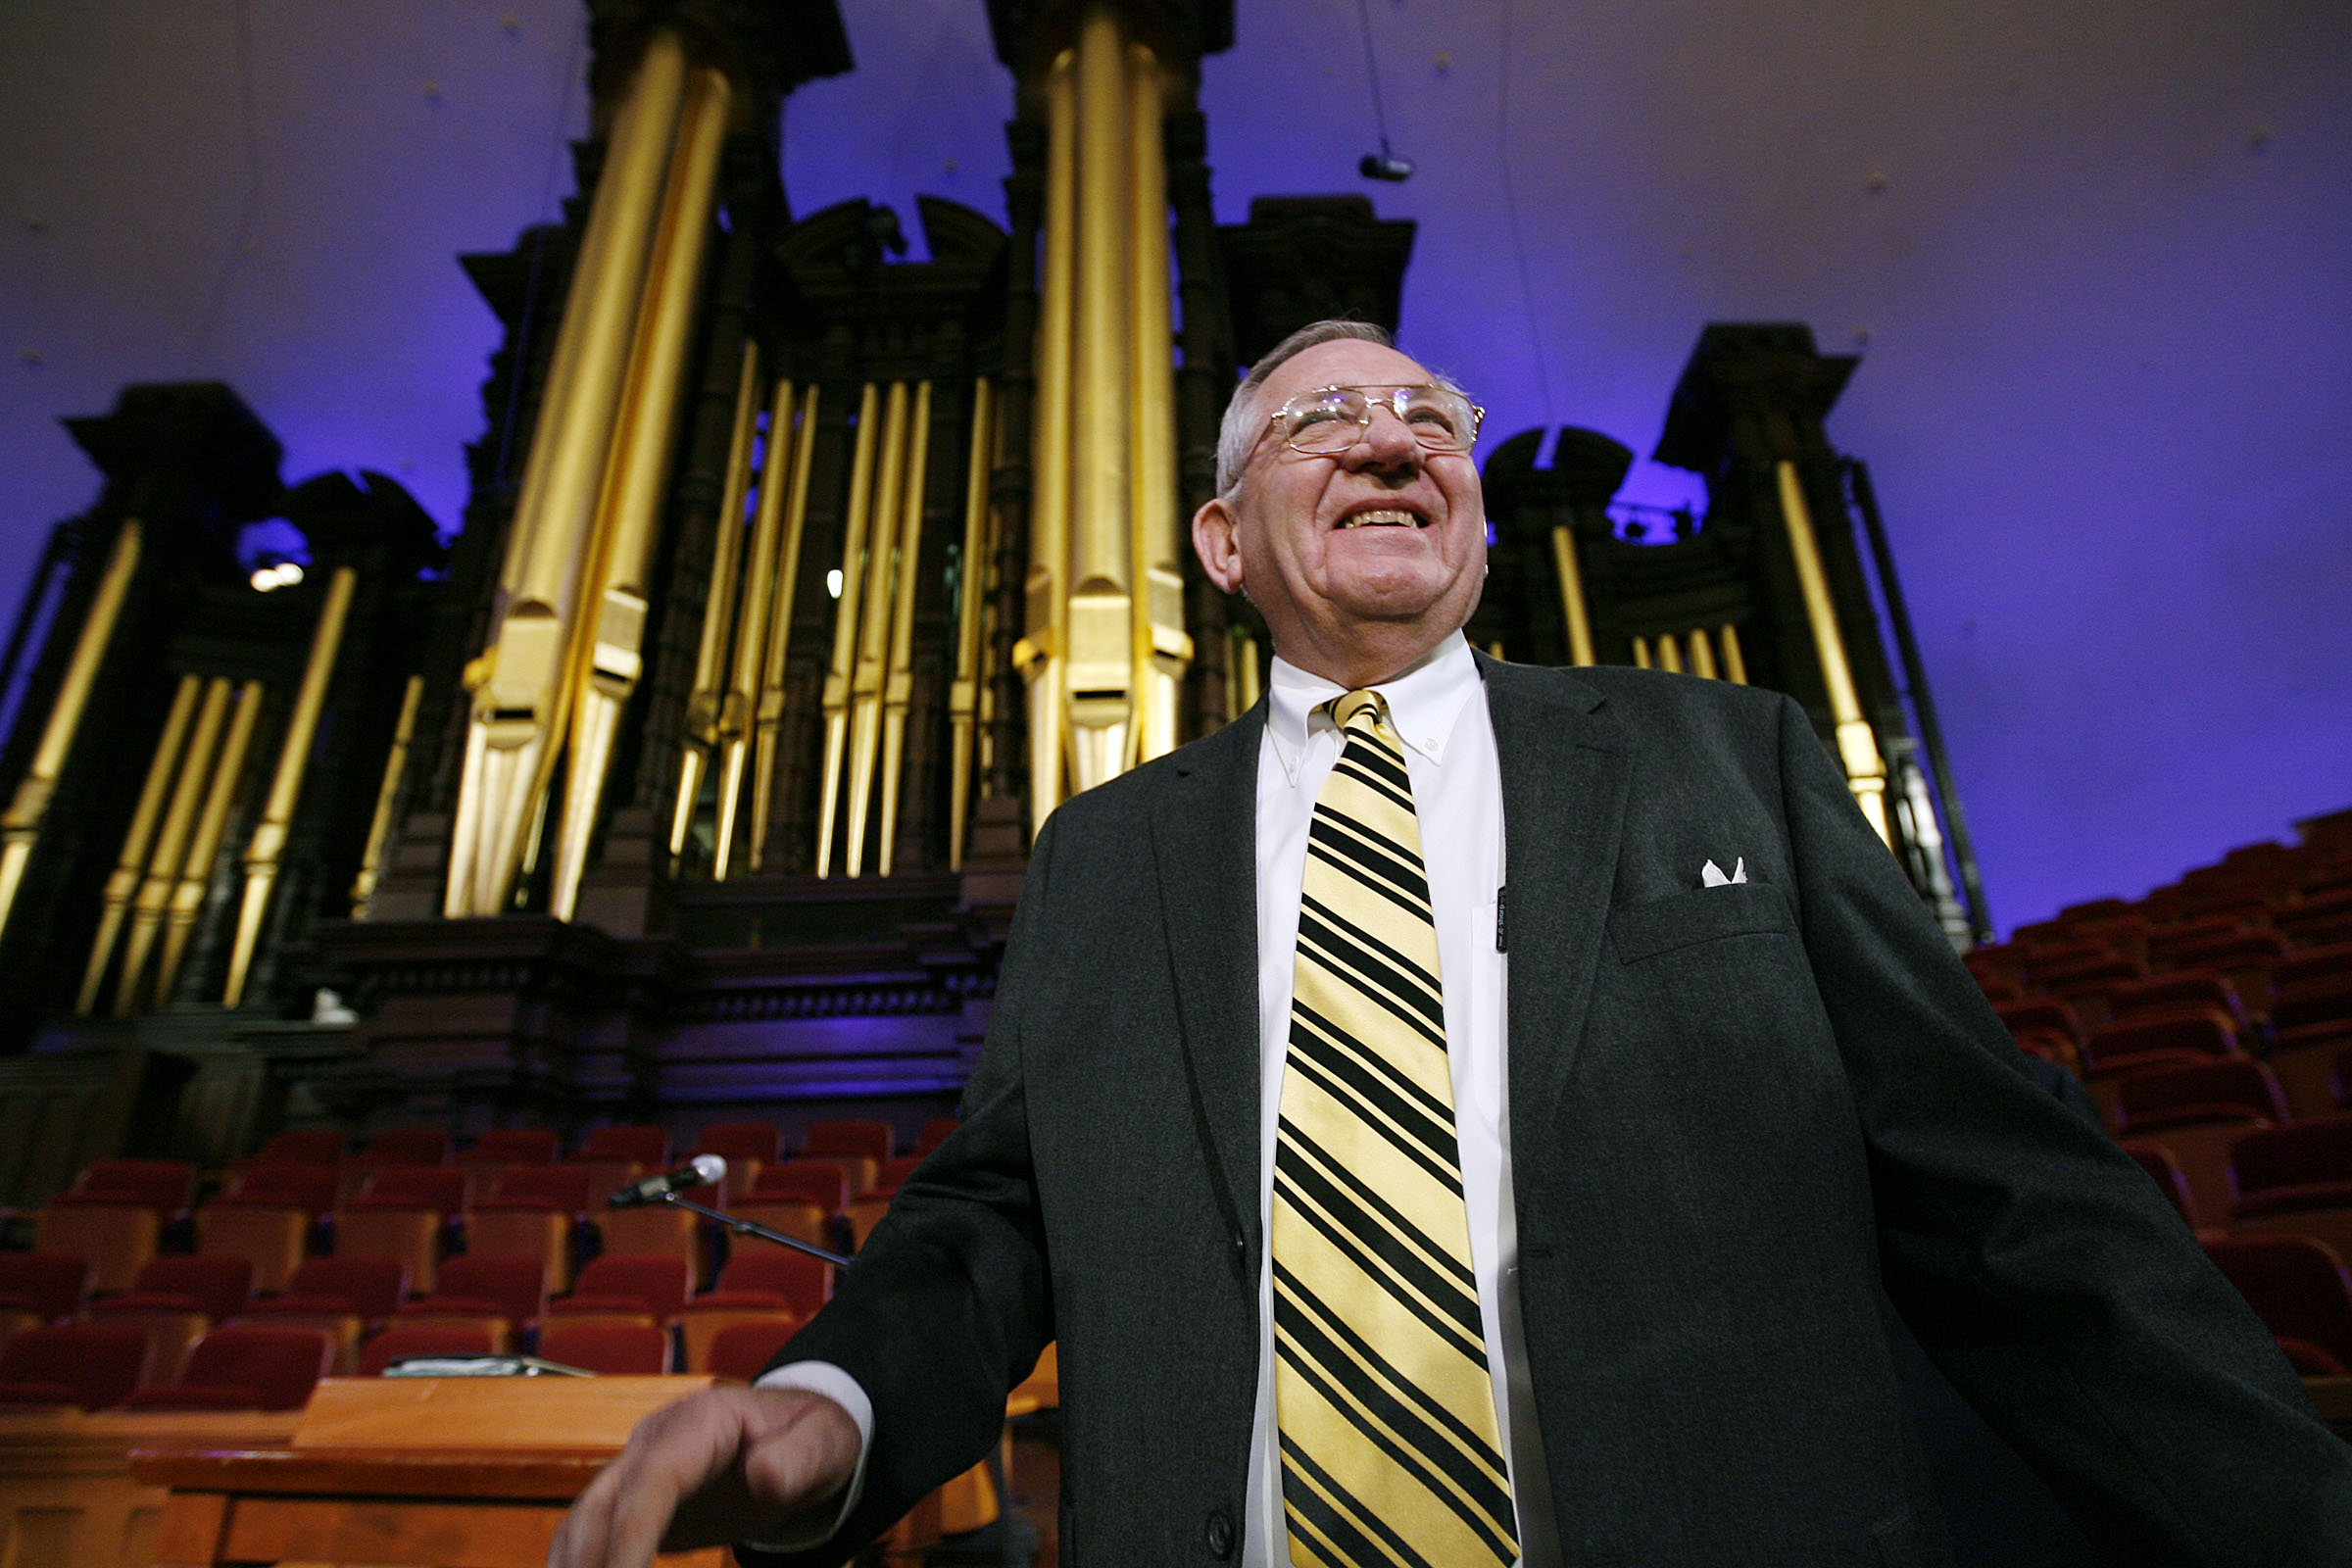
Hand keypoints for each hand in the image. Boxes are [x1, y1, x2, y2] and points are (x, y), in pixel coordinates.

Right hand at [547, 1385, 860, 1566]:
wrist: (800, 1434)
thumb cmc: (815, 1435)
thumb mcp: (826, 1442)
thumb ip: (798, 1458)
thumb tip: (763, 1478)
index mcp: (700, 1422)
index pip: (653, 1481)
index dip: (630, 1536)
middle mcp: (655, 1441)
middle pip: (600, 1505)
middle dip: (588, 1564)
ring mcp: (639, 1468)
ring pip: (584, 1522)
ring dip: (574, 1567)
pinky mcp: (637, 1499)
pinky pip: (594, 1535)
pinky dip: (581, 1566)